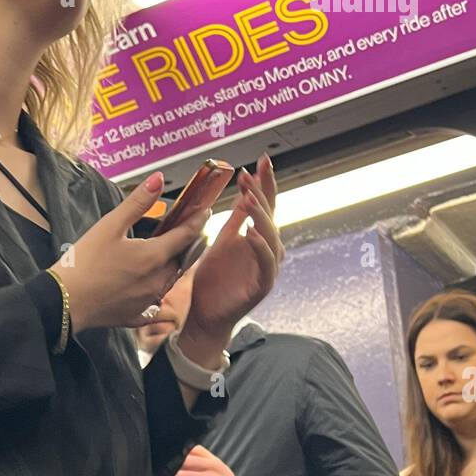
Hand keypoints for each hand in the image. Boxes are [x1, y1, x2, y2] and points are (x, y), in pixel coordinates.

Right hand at [53, 173, 211, 333]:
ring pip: (168, 280)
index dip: (197, 220)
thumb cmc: (84, 263)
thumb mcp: (109, 226)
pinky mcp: (137, 316)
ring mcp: (148, 301)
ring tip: (161, 256)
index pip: (186, 235)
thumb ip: (137, 203)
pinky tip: (145, 287)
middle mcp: (157, 281)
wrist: (64, 302)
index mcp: (154, 256)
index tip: (204, 211)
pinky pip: (154, 304)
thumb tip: (157, 179)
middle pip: (180, 259)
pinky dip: (154, 292)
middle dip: (184, 245)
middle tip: (181, 232)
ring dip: (170, 267)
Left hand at [181, 155, 283, 353]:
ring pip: (270, 237)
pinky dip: (260, 247)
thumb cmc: (212, 282)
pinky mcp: (262, 286)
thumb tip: (243, 192)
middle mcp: (266, 250)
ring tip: (249, 199)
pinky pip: (265, 264)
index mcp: (256, 237)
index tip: (263, 160)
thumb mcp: (221, 243)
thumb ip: (234, 219)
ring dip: (260, 216)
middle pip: (270, 216)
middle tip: (251, 176)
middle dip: (262, 194)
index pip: (265, 204)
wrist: (205, 316)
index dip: (265, 183)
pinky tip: (251, 232)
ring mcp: (266, 268)